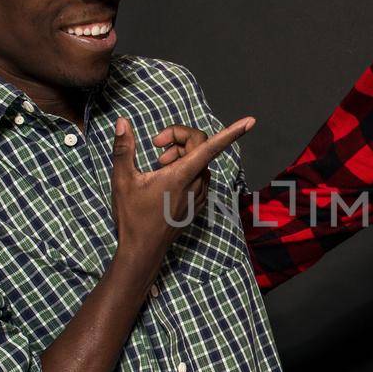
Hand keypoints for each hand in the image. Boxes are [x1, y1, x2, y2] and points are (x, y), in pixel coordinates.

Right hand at [110, 116, 253, 265]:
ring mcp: (200, 195)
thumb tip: (122, 122)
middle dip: (180, 138)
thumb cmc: (133, 217)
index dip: (232, 132)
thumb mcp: (122, 180)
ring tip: (159, 165)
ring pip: (200, 161)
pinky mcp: (199, 203)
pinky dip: (186, 169)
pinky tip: (166, 179)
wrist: (143, 250)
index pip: (211, 147)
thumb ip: (123, 148)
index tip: (250, 122)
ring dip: (182, 154)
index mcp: (181, 176)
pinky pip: (200, 176)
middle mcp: (196, 185)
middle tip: (156, 146)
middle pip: (201, 146)